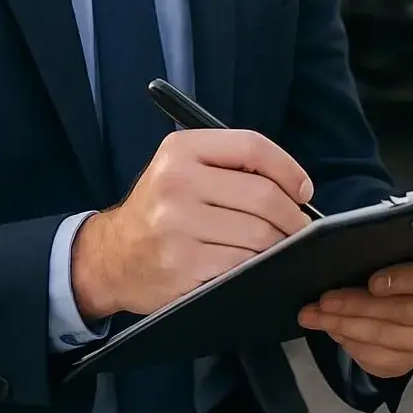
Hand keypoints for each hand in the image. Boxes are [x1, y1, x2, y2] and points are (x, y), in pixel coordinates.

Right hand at [71, 129, 313, 319]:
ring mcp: (178, 226)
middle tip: (299, 225)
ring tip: (278, 244)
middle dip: (292, 215)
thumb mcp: (181, 168)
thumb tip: (295, 187)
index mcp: (181, 150)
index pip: (252, 147)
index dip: (288, 168)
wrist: (110, 257)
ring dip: (278, 243)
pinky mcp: (183, 265)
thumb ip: (230, 165)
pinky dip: (257, 264)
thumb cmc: (160, 209)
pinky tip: (253, 263)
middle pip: (263, 195)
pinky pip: (243, 264)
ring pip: (258, 234)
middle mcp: (177, 183)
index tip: (303, 189)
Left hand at [297, 249, 412, 378]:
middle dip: (359, 306)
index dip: (409, 279)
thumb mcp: (392, 242)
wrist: (399, 285)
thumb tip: (338, 243)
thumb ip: (383, 240)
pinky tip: (334, 330)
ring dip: (347, 327)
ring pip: (389, 339)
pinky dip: (353, 346)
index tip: (373, 282)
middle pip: (406, 312)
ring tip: (317, 315)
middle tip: (325, 299)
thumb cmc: (395, 257)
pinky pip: (382, 361)